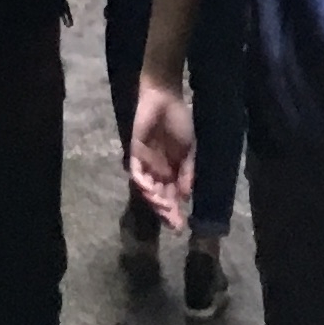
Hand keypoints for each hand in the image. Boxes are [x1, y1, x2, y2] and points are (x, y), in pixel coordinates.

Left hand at [128, 75, 193, 225]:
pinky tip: (149, 190)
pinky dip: (141, 182)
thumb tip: (184, 197)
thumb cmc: (179, 121)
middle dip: (164, 211)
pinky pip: (135, 172)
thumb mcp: (188, 151)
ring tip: (163, 208)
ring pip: (146, 188)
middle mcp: (157, 170)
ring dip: (153, 200)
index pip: (170, 197)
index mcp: (171, 171)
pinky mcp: (135, 152)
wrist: (166, 98)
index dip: (174, 212)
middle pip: (158, 196)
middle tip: (173, 222)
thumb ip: (186, 173)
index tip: (181, 226)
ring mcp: (145, 162)